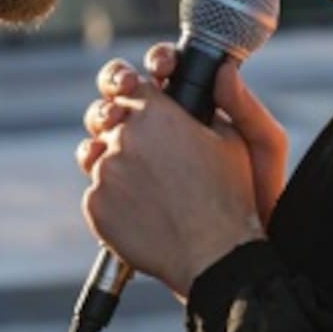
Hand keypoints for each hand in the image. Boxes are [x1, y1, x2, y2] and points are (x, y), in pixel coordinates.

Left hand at [74, 54, 273, 296]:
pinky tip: (142, 214)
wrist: (217, 260)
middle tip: (134, 140)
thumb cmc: (232, 199)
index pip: (127, 82)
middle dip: (114, 122)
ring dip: (115, 164)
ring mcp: (105, 170)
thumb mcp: (238, 140)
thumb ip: (223, 100)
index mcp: (156, 113)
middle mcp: (124, 135)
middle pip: (103, 115)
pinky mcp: (95, 203)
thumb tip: (219, 71)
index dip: (128, 87)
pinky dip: (113, 200)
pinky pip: (97, 192)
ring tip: (148, 188)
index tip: (132, 96)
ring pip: (97, 155)